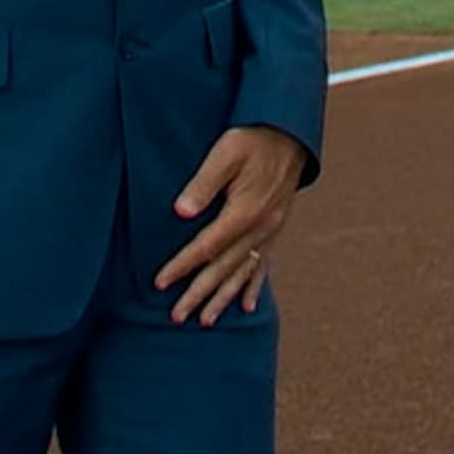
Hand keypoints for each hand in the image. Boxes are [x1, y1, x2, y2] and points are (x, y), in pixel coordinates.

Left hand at [154, 126, 304, 326]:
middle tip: (176, 316)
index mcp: (245, 211)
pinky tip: (248, 306)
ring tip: (205, 321)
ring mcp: (271, 230)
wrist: (292, 132)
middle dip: (199, 294)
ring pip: (243, 272)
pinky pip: (264, 264)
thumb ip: (203, 183)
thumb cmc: (254, 136)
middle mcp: (260, 227)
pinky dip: (253, 286)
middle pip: (224, 268)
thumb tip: (181, 212)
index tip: (160, 283)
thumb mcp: (226, 151)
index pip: (206, 247)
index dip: (182, 266)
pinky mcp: (276, 226)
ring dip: (223, 297)